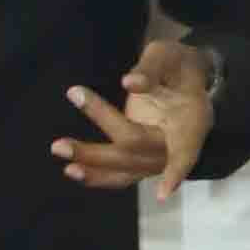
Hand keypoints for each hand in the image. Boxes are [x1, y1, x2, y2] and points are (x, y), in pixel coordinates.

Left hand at [55, 31, 216, 199]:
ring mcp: (158, 158)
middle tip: (58, 144)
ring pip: (125, 169)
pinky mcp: (142, 162)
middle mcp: (175, 147)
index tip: (162, 194)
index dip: (176, 170)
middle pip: (136, 152)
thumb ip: (152, 68)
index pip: (185, 149)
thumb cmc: (178, 66)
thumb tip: (129, 83)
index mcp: (191, 122)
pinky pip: (121, 175)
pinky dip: (97, 175)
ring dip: (92, 167)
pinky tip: (72, 169)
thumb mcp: (170, 56)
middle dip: (97, 152)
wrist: (183, 80)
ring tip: (62, 158)